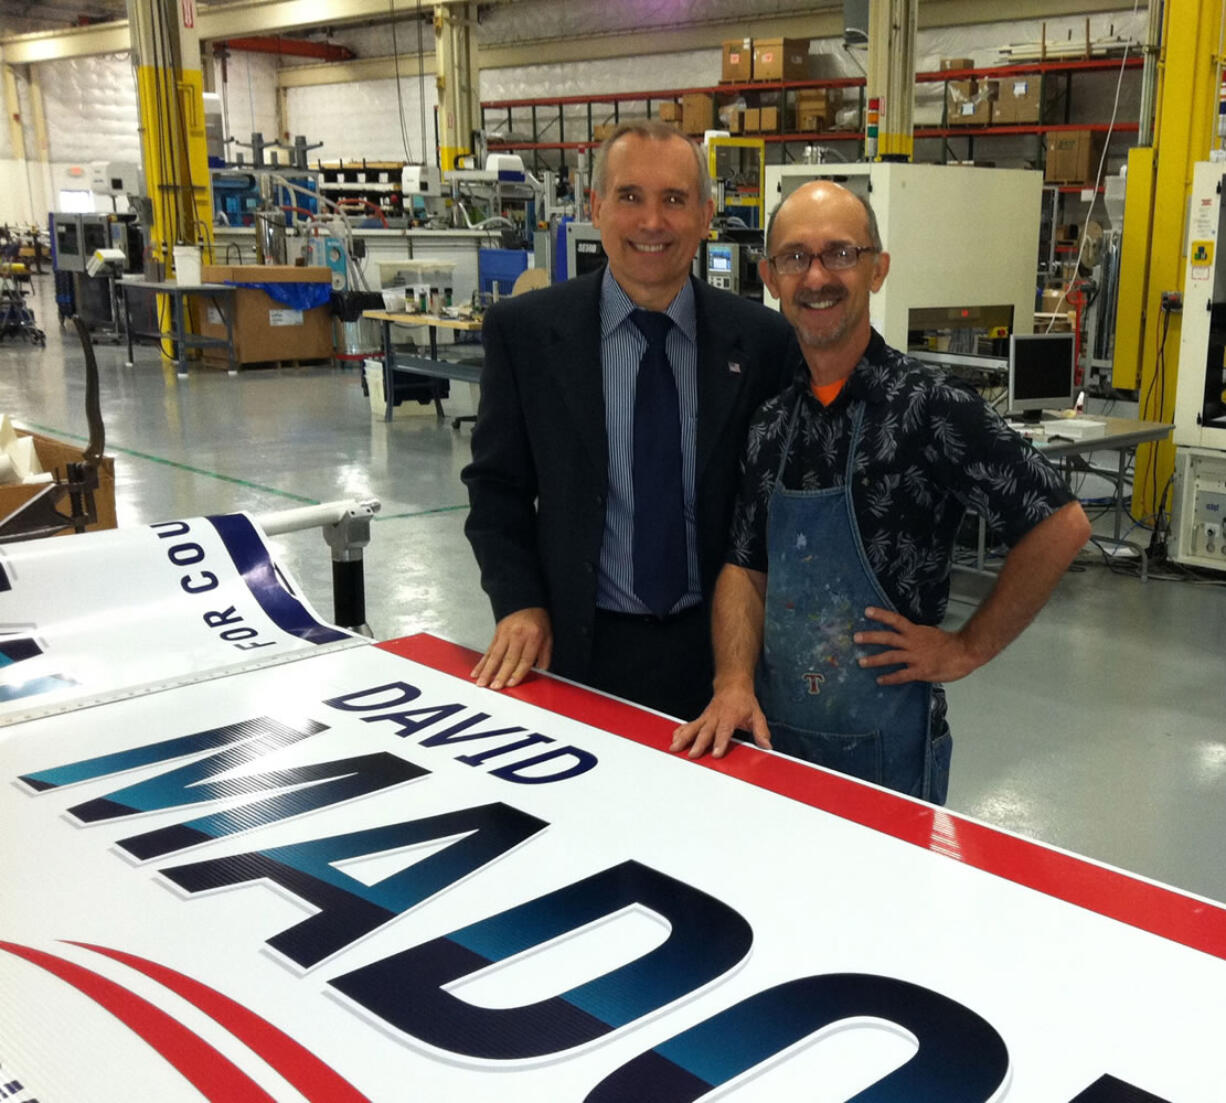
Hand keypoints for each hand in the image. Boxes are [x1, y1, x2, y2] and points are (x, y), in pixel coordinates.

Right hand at [471, 607, 552, 688]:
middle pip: (508, 659)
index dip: (518, 673)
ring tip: (482, 682)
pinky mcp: (497, 634)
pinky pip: (488, 650)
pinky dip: (482, 662)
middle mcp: (518, 635)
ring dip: (487, 671)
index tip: (511, 684)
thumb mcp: (548, 635)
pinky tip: (477, 671)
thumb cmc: (538, 619)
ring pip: (495, 655)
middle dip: (500, 675)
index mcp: (533, 636)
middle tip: (495, 687)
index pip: (525, 659)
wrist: (525, 601)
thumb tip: (541, 670)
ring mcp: (505, 634)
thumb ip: (545, 654)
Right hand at [670, 683, 770, 759]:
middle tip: (693, 755)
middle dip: (699, 744)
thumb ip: (761, 731)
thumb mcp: (757, 715)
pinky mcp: (701, 718)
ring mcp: (706, 717)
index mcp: (730, 717)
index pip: (724, 731)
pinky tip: (673, 738)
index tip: (716, 754)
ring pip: (693, 728)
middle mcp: (715, 717)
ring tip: (675, 747)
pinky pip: (689, 725)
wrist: (732, 685)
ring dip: (683, 738)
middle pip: (706, 732)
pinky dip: (680, 731)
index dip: (720, 742)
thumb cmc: (744, 702)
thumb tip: (766, 746)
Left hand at [854, 606, 980, 684]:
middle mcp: (913, 642)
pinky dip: (889, 678)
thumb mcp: (930, 635)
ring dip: (874, 659)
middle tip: (855, 638)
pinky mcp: (920, 670)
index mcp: (916, 632)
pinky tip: (880, 680)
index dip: (881, 615)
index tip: (867, 611)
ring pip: (890, 656)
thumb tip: (906, 641)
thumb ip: (916, 638)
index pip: (896, 620)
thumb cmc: (950, 644)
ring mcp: (915, 657)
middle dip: (871, 638)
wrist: (966, 652)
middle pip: (888, 638)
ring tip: (861, 661)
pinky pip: (901, 675)